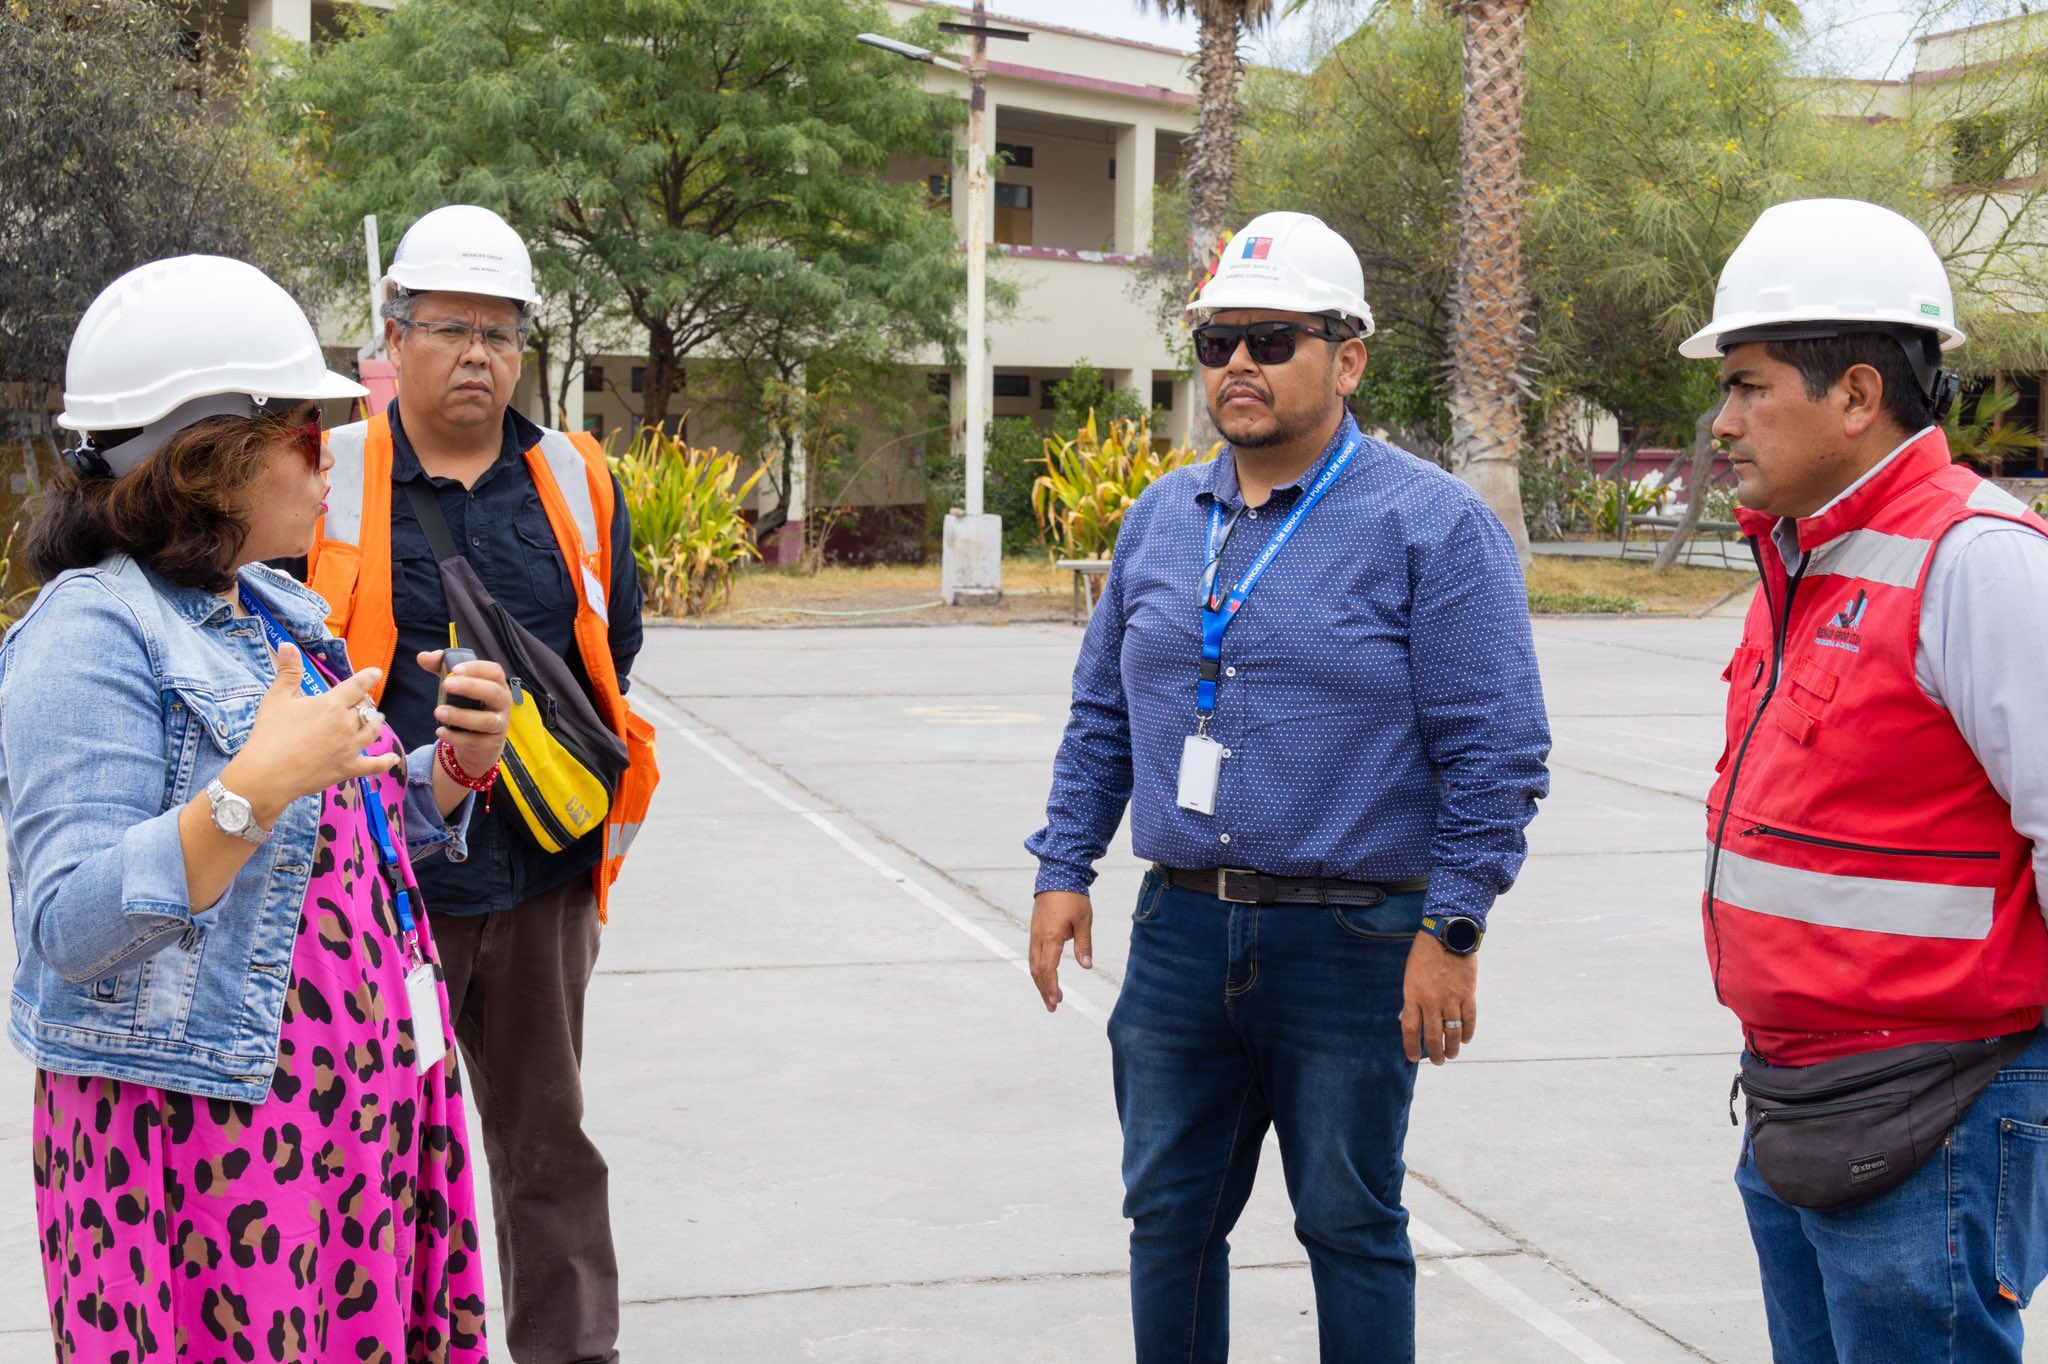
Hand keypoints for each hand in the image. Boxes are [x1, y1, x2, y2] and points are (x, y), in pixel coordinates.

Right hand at [224, 643, 398, 820]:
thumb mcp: (276, 699)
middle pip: (364, 709)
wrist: (267, 775)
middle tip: (362, 701)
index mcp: (332, 704)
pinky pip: (374, 765)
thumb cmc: (270, 734)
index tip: (376, 672)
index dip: (368, 677)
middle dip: (364, 703)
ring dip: (376, 723)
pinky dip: (386, 761)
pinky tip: (394, 758)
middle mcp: (347, 724)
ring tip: (378, 719)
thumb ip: (288, 672)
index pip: (356, 685)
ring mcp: (350, 747)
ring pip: (372, 731)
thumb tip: (287, 645)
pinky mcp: (348, 769)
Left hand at [416, 649, 513, 774]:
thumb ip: (440, 668)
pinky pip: (474, 741)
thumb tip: (422, 657)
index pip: (494, 671)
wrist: (478, 745)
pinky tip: (441, 731)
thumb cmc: (468, 708)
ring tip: (438, 712)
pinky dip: (456, 737)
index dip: (476, 668)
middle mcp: (502, 705)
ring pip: (486, 720)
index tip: (454, 669)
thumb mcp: (456, 687)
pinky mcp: (490, 745)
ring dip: (461, 715)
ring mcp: (499, 726)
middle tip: (446, 684)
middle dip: (471, 687)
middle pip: (494, 693)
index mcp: (497, 685)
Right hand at [1029, 891, 1093, 1012]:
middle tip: (1053, 1007)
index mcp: (1050, 937)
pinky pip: (1033, 955)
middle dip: (1044, 990)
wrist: (1058, 875)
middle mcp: (1038, 938)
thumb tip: (1086, 967)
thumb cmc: (1073, 897)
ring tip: (1049, 996)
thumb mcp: (1084, 921)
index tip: (1057, 1001)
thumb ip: (1084, 945)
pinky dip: (1038, 970)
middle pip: (1036, 971)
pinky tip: (1045, 975)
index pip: (1048, 968)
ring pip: (1032, 964)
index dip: (1051, 987)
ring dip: (1040, 981)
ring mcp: (1034, 934)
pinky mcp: (1035, 930)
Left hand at [1400, 932, 1478, 1065]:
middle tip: (1438, 1061)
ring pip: (1452, 1032)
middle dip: (1435, 1053)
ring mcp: (1451, 999)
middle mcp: (1432, 1002)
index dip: (1411, 1048)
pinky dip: (1468, 1033)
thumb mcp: (1409, 976)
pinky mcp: (1468, 995)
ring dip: (1453, 1047)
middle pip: (1433, 1036)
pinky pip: (1469, 1020)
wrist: (1447, 935)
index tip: (1414, 1058)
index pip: (1410, 1030)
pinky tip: (1465, 1039)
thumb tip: (1404, 1020)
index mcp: (1413, 996)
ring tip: (1452, 1055)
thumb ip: (1409, 1000)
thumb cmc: (1424, 955)